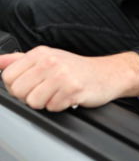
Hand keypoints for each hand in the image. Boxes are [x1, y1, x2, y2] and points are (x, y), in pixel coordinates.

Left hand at [0, 46, 138, 111]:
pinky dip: (58, 107)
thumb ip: (19, 60)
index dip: (16, 87)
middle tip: (45, 91)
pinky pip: (52, 108)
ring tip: (56, 94)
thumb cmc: (76, 68)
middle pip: (18, 91)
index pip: (7, 77)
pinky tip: (67, 97)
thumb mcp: (47, 57)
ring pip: (33, 102)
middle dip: (29, 97)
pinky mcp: (72, 89)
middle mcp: (49, 61)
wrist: (107, 74)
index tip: (30, 85)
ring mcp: (61, 75)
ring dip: (44, 103)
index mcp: (40, 53)